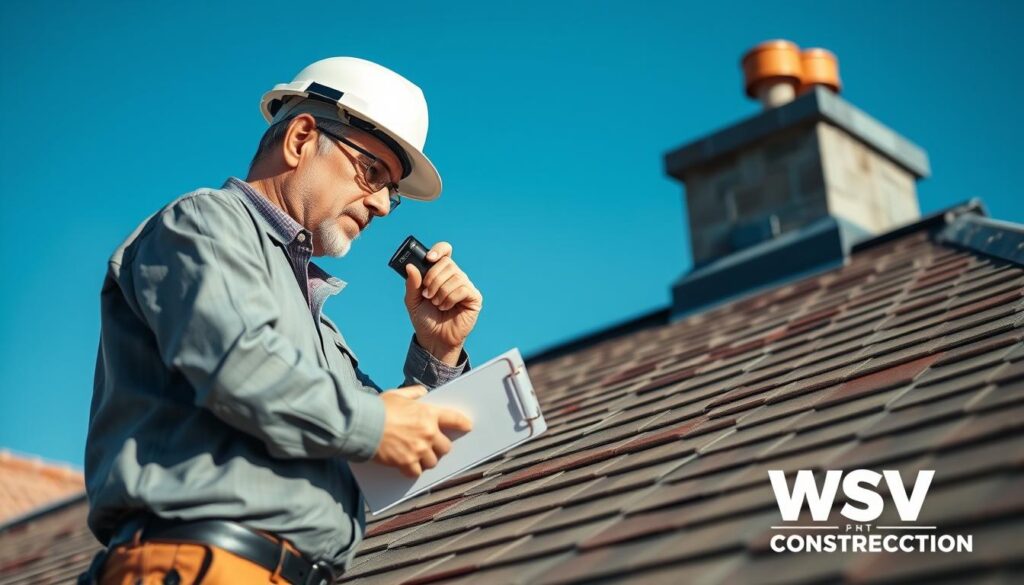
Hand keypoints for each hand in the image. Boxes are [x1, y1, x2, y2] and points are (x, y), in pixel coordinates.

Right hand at [371, 385, 472, 477]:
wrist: (362, 425)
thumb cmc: (378, 408)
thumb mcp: (397, 394)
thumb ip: (413, 393)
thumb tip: (423, 392)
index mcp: (428, 414)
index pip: (454, 419)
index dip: (463, 423)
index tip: (468, 427)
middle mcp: (428, 433)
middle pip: (445, 447)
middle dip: (440, 448)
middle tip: (434, 448)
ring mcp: (419, 449)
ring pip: (432, 462)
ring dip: (427, 461)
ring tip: (420, 459)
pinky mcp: (407, 463)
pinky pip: (416, 472)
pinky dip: (412, 471)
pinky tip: (407, 468)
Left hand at [403, 241, 482, 362]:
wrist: (434, 338)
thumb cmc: (425, 319)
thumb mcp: (413, 300)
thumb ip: (412, 283)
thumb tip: (410, 266)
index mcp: (440, 272)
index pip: (445, 251)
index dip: (438, 250)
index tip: (429, 259)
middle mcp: (455, 276)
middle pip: (447, 263)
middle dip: (433, 279)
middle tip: (427, 294)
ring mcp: (465, 286)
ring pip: (455, 276)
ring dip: (440, 292)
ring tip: (436, 304)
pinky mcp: (474, 297)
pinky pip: (463, 289)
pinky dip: (450, 299)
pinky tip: (446, 307)